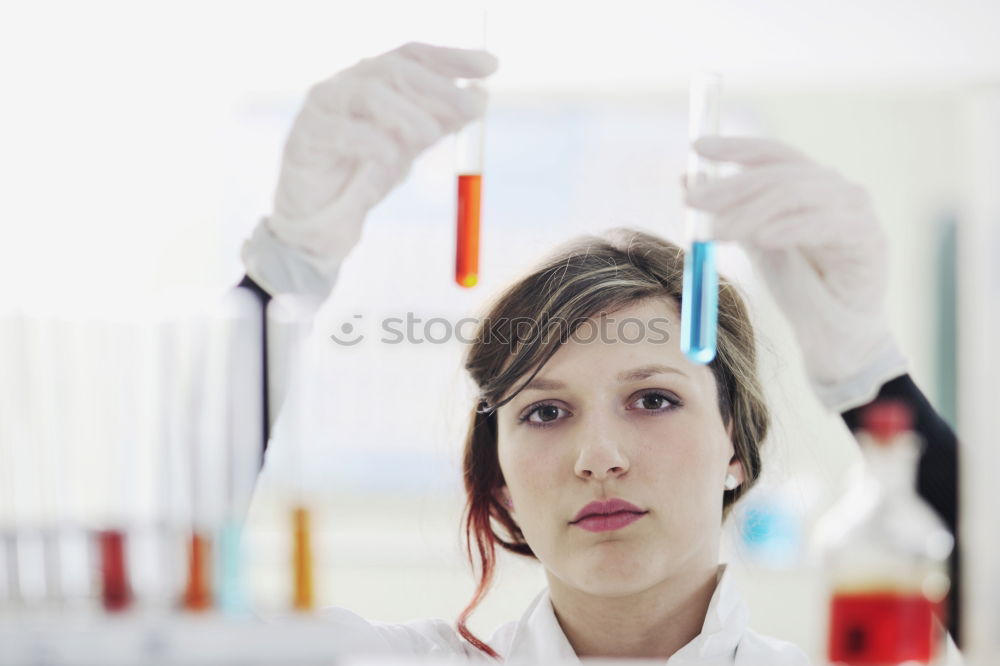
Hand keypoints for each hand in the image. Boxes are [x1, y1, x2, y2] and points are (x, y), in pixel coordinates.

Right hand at [242, 42, 497, 297]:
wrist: (321, 218)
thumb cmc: (364, 175)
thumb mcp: (411, 146)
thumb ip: (441, 121)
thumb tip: (480, 96)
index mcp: (375, 81)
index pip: (414, 55)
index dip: (452, 57)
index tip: (492, 66)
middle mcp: (348, 84)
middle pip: (394, 68)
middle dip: (438, 86)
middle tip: (471, 109)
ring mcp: (324, 107)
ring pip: (366, 91)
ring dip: (405, 111)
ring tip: (430, 136)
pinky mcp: (305, 139)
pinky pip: (339, 131)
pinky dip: (369, 141)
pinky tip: (390, 156)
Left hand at [684, 136, 906, 411]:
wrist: (834, 334)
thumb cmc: (798, 284)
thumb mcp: (754, 241)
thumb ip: (727, 210)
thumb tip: (687, 179)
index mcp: (808, 182)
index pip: (770, 153)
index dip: (734, 147)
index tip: (697, 147)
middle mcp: (834, 187)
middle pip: (778, 172)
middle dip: (731, 185)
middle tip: (693, 201)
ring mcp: (855, 210)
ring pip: (796, 194)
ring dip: (751, 211)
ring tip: (718, 233)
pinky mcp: (868, 239)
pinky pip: (826, 224)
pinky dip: (791, 227)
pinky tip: (764, 238)